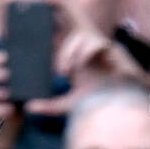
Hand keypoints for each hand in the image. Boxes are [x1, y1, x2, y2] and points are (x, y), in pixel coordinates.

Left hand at [26, 6, 147, 117]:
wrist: (121, 112)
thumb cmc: (98, 106)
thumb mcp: (69, 105)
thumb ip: (49, 106)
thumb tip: (28, 107)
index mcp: (78, 59)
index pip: (65, 42)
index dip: (59, 46)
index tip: (55, 66)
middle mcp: (89, 52)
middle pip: (73, 36)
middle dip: (64, 53)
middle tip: (61, 72)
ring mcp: (102, 50)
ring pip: (84, 37)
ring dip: (73, 52)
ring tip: (70, 71)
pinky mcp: (114, 52)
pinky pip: (98, 43)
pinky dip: (86, 53)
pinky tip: (82, 67)